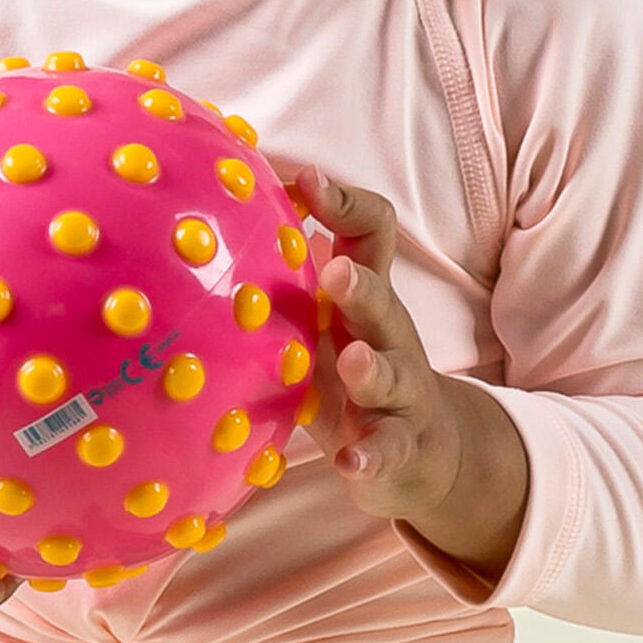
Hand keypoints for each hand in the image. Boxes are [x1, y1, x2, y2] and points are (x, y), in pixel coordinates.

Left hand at [289, 169, 527, 579]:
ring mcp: (399, 395)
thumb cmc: (352, 371)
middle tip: (336, 273)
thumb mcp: (324, 320)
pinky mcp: (397, 448)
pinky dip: (371, 456)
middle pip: (383, 303)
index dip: (347, 205)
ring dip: (373, 368)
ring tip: (353, 362)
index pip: (372, 235)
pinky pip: (389, 450)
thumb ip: (288, 274)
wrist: (423, 455)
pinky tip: (351, 461)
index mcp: (365, 298)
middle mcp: (388, 337)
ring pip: (393, 377)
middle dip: (362, 287)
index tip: (308, 180)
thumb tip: (220, 211)